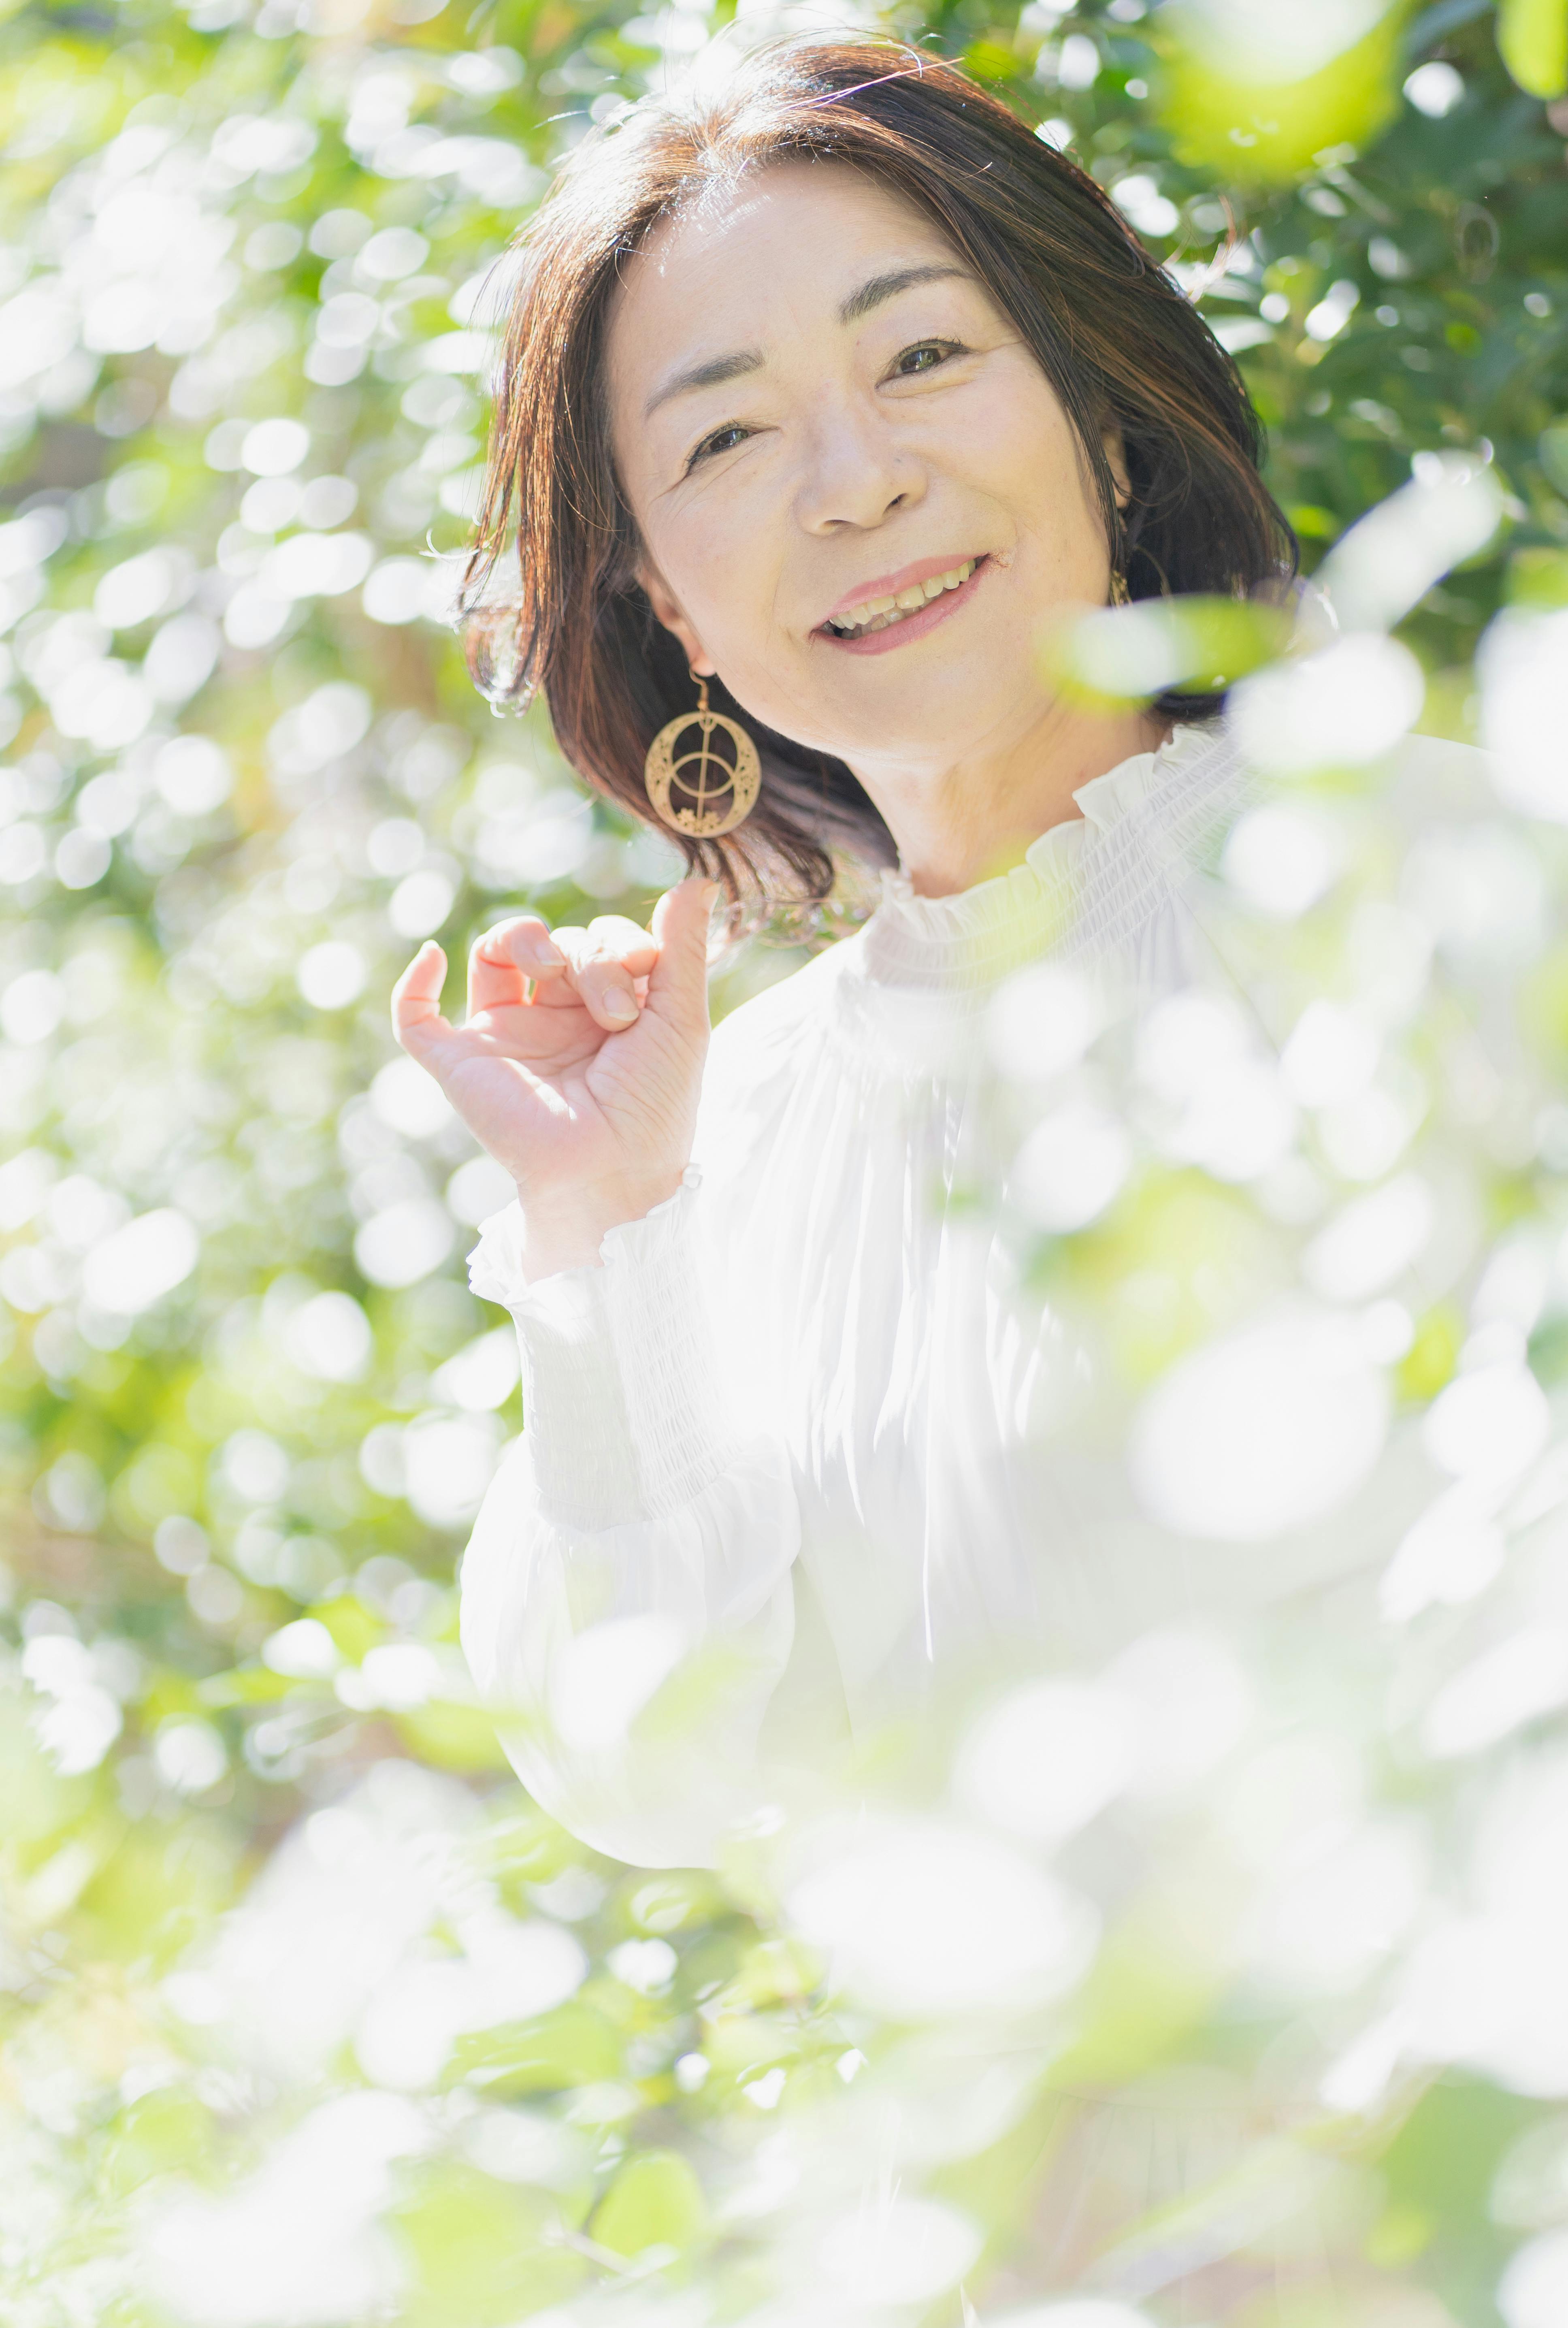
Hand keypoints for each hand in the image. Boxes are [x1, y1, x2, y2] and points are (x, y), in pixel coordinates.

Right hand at [391, 877, 715, 1279]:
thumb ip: (682, 948)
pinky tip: (434, 956)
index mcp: (604, 1010)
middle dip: (588, 955)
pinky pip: (416, 1018)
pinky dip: (415, 982)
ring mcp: (505, 1038)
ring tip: (552, 971)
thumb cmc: (655, 1105)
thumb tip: (696, 880)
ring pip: (494, 953)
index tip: (644, 972)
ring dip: (525, 938)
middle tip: (613, 1013)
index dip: (620, 941)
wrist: (612, 1171)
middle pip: (556, 942)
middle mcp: (554, 1019)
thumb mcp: (682, 1018)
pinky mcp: (460, 1063)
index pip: (600, 940)